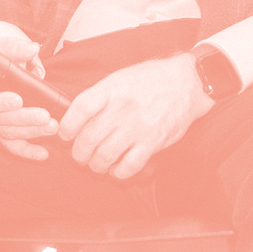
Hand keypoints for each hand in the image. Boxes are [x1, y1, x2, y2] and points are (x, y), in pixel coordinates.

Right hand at [0, 23, 56, 160]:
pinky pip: (12, 146)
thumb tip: (33, 49)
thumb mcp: (4, 48)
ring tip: (52, 128)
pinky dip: (28, 151)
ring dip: (31, 132)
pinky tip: (44, 154)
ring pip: (8, 133)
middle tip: (47, 117)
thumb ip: (17, 49)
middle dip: (24, 119)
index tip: (18, 100)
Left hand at [55, 54, 211, 179]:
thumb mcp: (119, 78)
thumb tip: (74, 117)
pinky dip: (119, 172)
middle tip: (79, 156)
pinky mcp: (154, 141)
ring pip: (105, 155)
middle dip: (79, 153)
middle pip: (89, 137)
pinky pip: (129, 165)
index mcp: (111, 89)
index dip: (67, 126)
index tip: (65, 134)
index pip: (80, 108)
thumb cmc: (150, 80)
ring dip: (96, 165)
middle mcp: (123, 108)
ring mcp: (138, 126)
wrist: (187, 82)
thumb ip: (98, 97)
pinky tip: (116, 169)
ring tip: (96, 164)